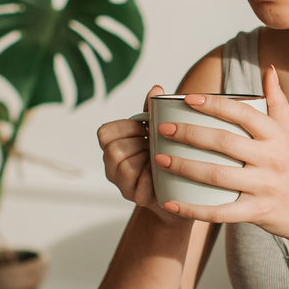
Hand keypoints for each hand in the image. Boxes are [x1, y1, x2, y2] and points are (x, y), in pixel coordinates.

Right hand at [96, 85, 185, 223]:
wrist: (184, 192)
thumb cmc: (168, 157)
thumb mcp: (160, 132)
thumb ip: (153, 112)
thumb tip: (156, 89)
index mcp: (114, 146)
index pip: (104, 133)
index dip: (126, 128)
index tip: (145, 129)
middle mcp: (112, 167)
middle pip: (113, 150)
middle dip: (139, 144)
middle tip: (156, 146)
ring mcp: (123, 185)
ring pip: (124, 167)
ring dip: (146, 160)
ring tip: (161, 159)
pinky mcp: (136, 199)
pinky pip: (139, 184)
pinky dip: (153, 176)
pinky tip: (164, 173)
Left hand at [154, 66, 288, 247]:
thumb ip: (279, 103)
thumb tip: (269, 69)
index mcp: (279, 138)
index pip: (244, 114)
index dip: (215, 104)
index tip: (188, 99)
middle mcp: (272, 160)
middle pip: (225, 142)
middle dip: (190, 133)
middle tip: (163, 129)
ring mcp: (265, 188)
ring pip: (218, 175)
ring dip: (185, 166)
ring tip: (160, 159)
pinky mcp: (257, 213)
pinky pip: (220, 212)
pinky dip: (193, 209)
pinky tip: (170, 202)